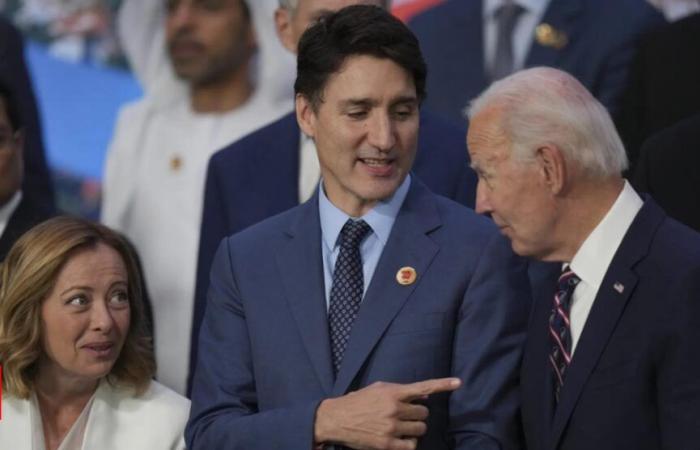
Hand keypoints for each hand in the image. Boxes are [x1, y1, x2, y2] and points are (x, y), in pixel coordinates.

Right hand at [314, 377, 460, 449]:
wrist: (336, 419)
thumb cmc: (358, 401)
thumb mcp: (378, 389)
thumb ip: (401, 390)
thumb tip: (425, 394)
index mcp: (392, 392)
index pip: (423, 387)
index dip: (443, 384)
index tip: (458, 382)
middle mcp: (394, 409)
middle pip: (424, 413)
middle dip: (417, 415)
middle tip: (404, 415)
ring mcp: (392, 427)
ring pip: (420, 429)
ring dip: (414, 429)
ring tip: (400, 427)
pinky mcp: (387, 444)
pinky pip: (412, 446)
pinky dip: (409, 443)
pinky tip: (400, 439)